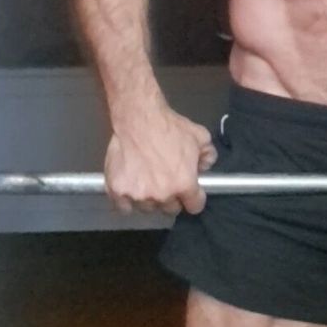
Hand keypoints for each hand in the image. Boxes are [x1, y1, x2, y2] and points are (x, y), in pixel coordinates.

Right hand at [104, 101, 217, 215]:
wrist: (138, 117)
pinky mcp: (118, 191)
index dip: (194, 198)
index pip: (194, 206)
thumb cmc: (168, 126)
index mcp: (184, 184)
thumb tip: (205, 167)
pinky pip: (125, 207)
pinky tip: (131, 187)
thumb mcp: (200, 136)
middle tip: (166, 180)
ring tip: (146, 180)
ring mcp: (139, 195)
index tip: (190, 192)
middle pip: (170, 209)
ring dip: (149, 198)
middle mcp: (162, 194)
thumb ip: (208, 154)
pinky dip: (127, 201)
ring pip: (148, 208)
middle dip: (171, 197)